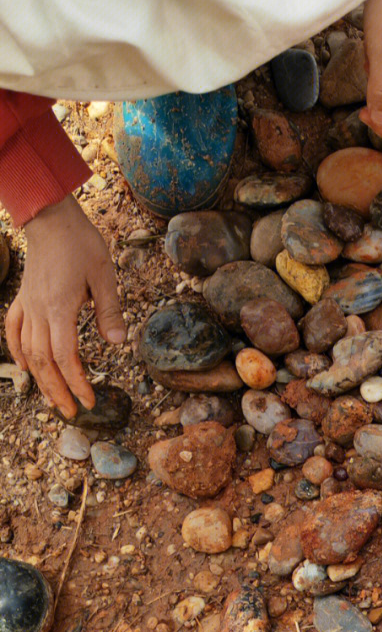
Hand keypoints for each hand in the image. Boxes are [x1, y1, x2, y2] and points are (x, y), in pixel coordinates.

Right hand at [5, 195, 125, 418]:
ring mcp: (28, 305)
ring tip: (53, 400)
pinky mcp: (23, 298)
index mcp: (60, 307)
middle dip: (58, 391)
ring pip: (27, 351)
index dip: (77, 382)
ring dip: (40, 379)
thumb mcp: (104, 275)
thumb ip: (110, 310)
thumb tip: (117, 342)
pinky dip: (18, 352)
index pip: (65, 356)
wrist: (50, 218)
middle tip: (73, 412)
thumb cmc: (79, 243)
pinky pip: (14, 330)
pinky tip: (25, 367)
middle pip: (43, 361)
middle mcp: (39, 311)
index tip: (90, 401)